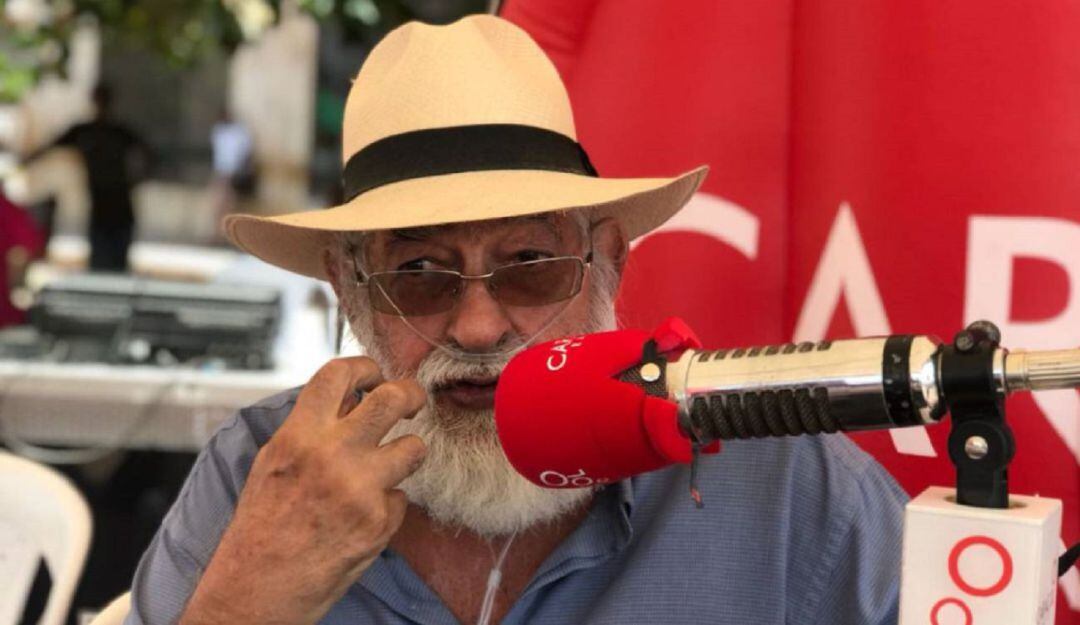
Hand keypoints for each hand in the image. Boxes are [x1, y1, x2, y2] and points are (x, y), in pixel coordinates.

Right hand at [181, 357, 427, 624]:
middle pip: (393, 399)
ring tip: (392, 463)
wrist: (259, 587)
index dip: (365, 366)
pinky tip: (363, 516)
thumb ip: (312, 427)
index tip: (375, 374)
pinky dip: (389, 503)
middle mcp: (333, 456)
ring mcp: (361, 489)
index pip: (340, 374)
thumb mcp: (275, 461)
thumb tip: (352, 397)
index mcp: (300, 436)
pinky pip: (402, 496)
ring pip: (414, 447)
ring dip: (408, 452)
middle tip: (412, 402)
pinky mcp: (380, 521)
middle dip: (411, 395)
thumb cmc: (262, 526)